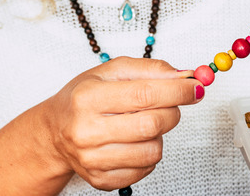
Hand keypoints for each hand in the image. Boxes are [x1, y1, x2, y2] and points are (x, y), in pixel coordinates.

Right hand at [45, 57, 201, 189]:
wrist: (54, 131)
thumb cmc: (84, 98)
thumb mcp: (110, 71)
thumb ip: (149, 69)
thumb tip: (183, 76)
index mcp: (88, 98)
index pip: (144, 95)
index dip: (177, 90)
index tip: (195, 87)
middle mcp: (86, 131)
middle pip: (152, 124)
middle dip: (173, 111)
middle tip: (171, 103)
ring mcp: (92, 160)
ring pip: (153, 151)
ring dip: (160, 134)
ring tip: (145, 123)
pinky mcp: (101, 180)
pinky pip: (145, 169)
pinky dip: (149, 153)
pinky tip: (135, 141)